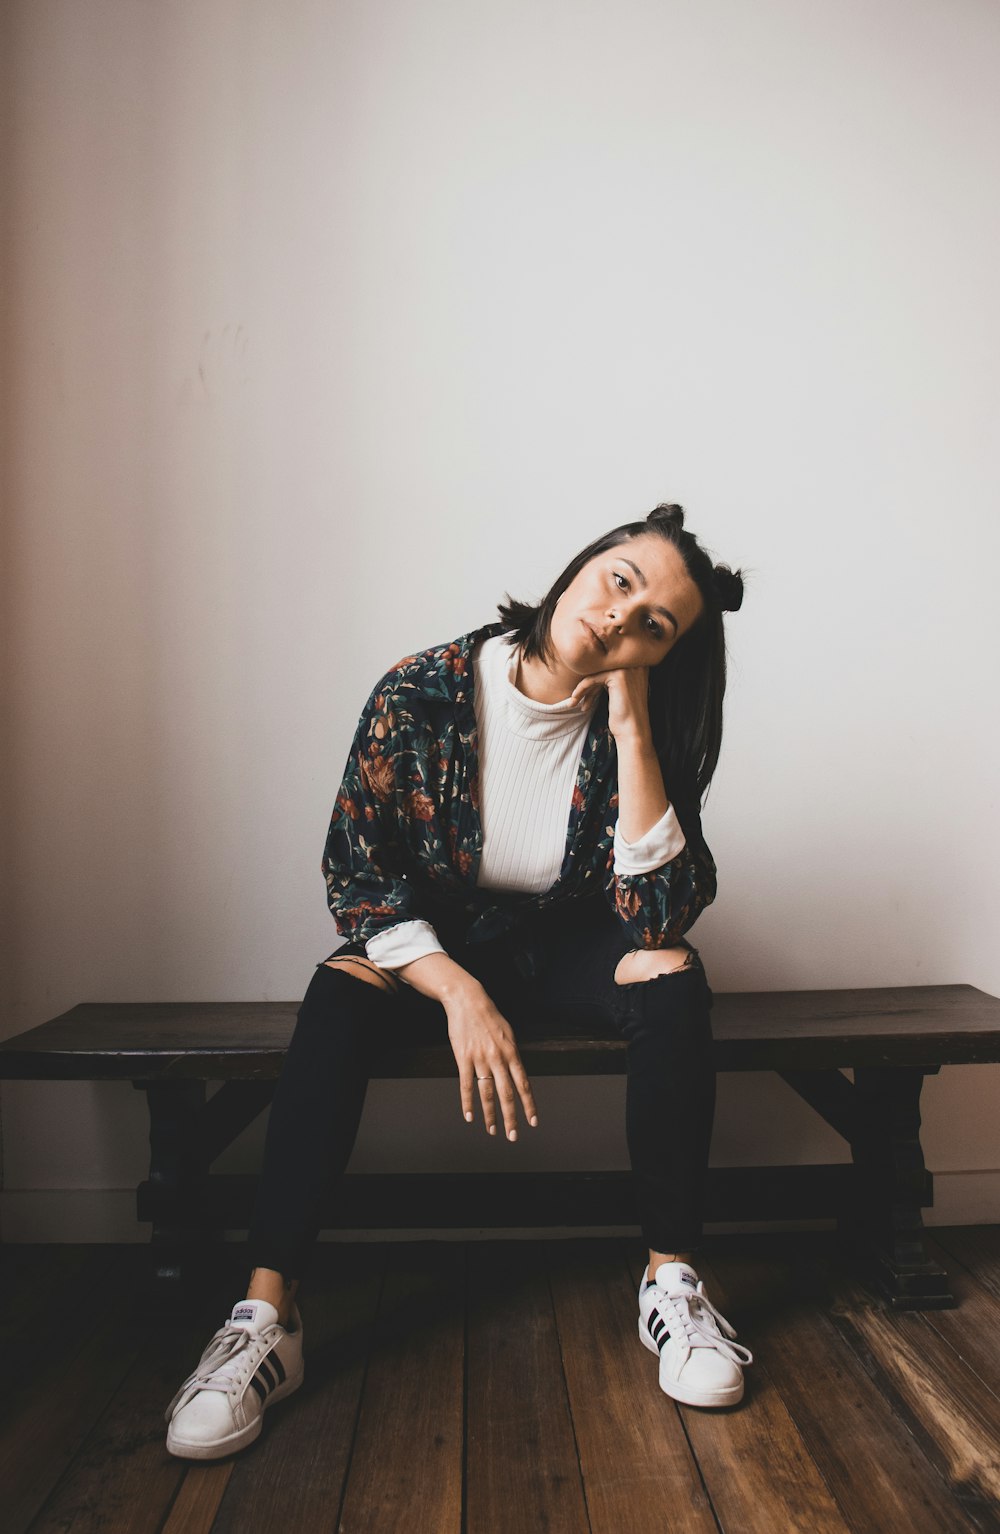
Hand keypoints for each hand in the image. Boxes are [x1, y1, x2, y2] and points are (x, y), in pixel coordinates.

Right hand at [443, 978, 538, 1139]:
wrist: (468, 1000)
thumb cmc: (489, 1016)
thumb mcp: (508, 1033)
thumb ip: (512, 1055)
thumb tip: (517, 1074)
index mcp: (512, 1053)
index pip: (524, 1085)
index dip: (529, 1105)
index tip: (533, 1121)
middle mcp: (498, 1058)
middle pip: (507, 1094)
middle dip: (511, 1118)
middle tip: (513, 1136)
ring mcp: (480, 1059)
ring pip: (487, 1094)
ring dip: (490, 1115)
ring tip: (492, 1131)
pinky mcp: (463, 1058)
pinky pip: (466, 1085)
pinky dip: (467, 1103)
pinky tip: (469, 1116)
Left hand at [570, 665, 651, 744]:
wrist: (633, 731)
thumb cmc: (625, 716)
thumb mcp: (618, 692)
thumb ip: (610, 679)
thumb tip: (587, 670)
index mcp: (637, 665)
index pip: (608, 668)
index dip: (595, 682)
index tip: (586, 695)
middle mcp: (635, 664)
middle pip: (602, 670)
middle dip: (588, 685)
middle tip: (576, 699)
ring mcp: (627, 668)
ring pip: (596, 674)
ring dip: (583, 689)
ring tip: (574, 702)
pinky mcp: (618, 676)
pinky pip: (592, 679)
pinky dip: (581, 689)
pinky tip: (575, 699)